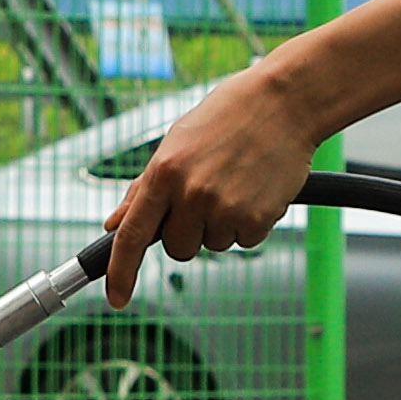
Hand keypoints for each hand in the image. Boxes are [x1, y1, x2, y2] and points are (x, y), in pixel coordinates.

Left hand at [97, 64, 320, 299]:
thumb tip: (114, 225)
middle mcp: (191, 193)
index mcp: (163, 172)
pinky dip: (250, 223)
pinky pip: (244, 240)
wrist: (286, 101)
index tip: (117, 298)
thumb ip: (144, 188)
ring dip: (222, 224)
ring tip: (236, 182)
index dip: (120, 272)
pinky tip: (257, 189)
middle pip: (178, 248)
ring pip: (213, 245)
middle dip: (189, 232)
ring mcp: (225, 207)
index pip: (132, 235)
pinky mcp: (258, 217)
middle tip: (207, 196)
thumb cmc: (228, 117)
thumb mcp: (176, 143)